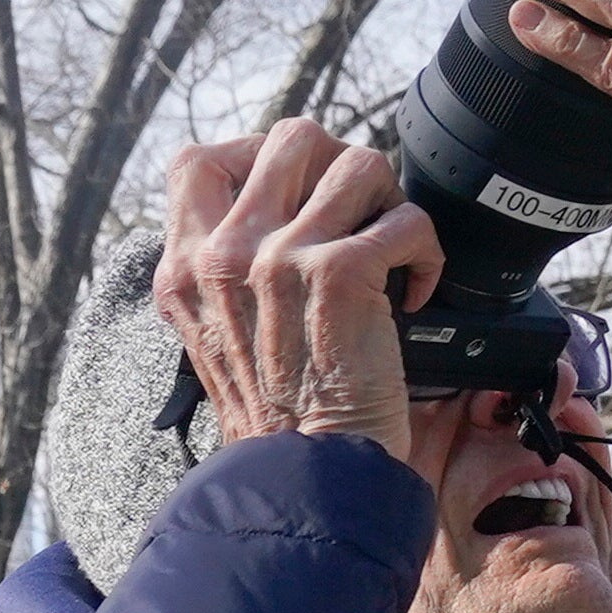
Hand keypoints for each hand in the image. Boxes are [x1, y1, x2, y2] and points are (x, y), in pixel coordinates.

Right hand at [153, 120, 438, 448]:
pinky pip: (406, 219)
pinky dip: (426, 254)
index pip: (196, 161)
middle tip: (356, 215)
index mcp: (185, 269)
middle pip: (289, 137)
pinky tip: (415, 291)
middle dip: (338, 164)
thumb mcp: (215, 336)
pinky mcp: (339, 273)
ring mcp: (279, 258)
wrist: (303, 475)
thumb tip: (277, 212)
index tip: (294, 191)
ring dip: (389, 201)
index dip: (255, 155)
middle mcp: (223, 254)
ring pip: (357, 162)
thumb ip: (226, 274)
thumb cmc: (275, 416)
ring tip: (390, 248)